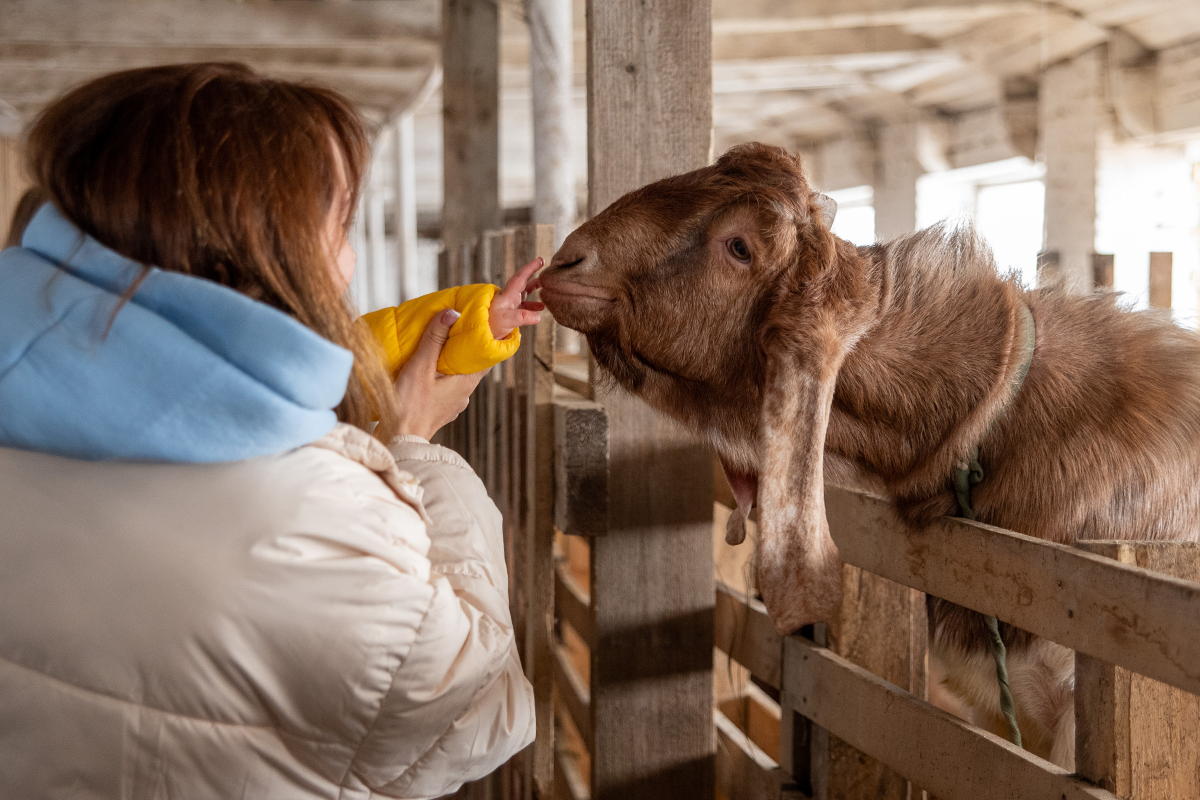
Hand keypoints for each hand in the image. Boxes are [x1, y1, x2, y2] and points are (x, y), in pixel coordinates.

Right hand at [394, 309, 486, 439]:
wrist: (399, 442)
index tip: (484, 320)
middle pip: (472, 362)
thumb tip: (452, 313)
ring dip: (451, 358)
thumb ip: (434, 339)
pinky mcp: (440, 408)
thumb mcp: (421, 367)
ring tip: (438, 342)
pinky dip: (441, 372)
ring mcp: (453, 402)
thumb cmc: (409, 407)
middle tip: (457, 324)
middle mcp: (464, 392)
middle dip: (466, 344)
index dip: (487, 337)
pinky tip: (427, 367)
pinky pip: (446, 385)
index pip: (487, 354)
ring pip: (458, 373)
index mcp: (466, 381)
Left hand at [489, 257, 544, 340]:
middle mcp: (509, 296)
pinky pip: (524, 305)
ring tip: (545, 287)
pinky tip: (540, 309)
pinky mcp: (510, 312)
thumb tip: (538, 316)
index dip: (531, 267)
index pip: (521, 277)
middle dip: (533, 273)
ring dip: (534, 288)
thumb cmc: (491, 324)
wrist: (479, 331)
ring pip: (524, 292)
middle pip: (523, 281)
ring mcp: (509, 304)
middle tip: (542, 265)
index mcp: (508, 294)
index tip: (540, 260)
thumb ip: (523, 317)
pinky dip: (533, 305)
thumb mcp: (507, 320)